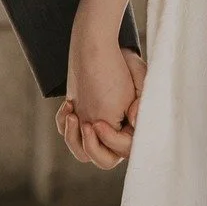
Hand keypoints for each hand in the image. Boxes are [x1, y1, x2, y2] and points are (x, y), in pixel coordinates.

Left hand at [59, 43, 145, 169]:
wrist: (96, 45)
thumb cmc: (119, 58)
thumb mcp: (137, 73)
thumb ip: (142, 100)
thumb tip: (135, 121)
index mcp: (132, 124)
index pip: (124, 149)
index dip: (110, 140)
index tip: (97, 122)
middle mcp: (114, 130)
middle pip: (104, 160)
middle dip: (91, 147)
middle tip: (86, 124)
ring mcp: (96, 127)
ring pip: (82, 154)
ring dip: (74, 140)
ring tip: (72, 115)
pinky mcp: (81, 119)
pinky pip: (69, 136)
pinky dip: (64, 126)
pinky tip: (68, 106)